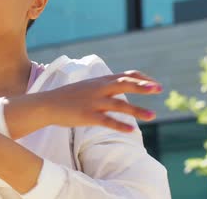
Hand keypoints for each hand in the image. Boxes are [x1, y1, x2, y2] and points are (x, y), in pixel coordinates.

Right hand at [43, 70, 161, 130]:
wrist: (47, 104)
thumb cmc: (69, 96)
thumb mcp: (89, 85)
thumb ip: (105, 84)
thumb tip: (122, 84)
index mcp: (101, 80)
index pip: (126, 75)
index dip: (142, 79)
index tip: (155, 85)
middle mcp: (99, 89)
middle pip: (124, 84)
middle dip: (143, 87)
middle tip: (159, 89)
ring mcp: (93, 102)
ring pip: (119, 105)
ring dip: (137, 110)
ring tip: (153, 116)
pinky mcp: (87, 116)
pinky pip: (107, 121)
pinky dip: (120, 125)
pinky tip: (132, 130)